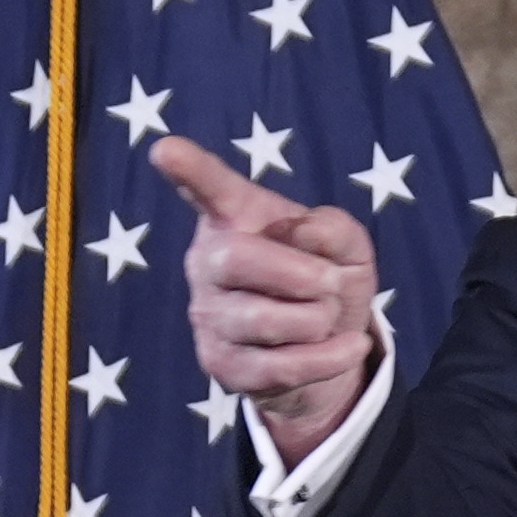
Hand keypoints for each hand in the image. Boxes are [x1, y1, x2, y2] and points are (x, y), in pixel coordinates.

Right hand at [149, 136, 378, 468]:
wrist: (329, 348)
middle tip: (330, 282)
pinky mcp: (220, 365)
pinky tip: (347, 347)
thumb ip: (335, 230)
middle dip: (300, 274)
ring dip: (318, 319)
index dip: (191, 170)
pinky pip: (279, 366)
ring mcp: (208, 315)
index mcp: (236, 219)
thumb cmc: (327, 282)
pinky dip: (329, 357)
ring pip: (263, 319)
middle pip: (235, 258)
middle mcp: (208, 262)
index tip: (167, 150)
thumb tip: (301, 232)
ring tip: (325, 316)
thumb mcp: (349, 249)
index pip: (210, 190)